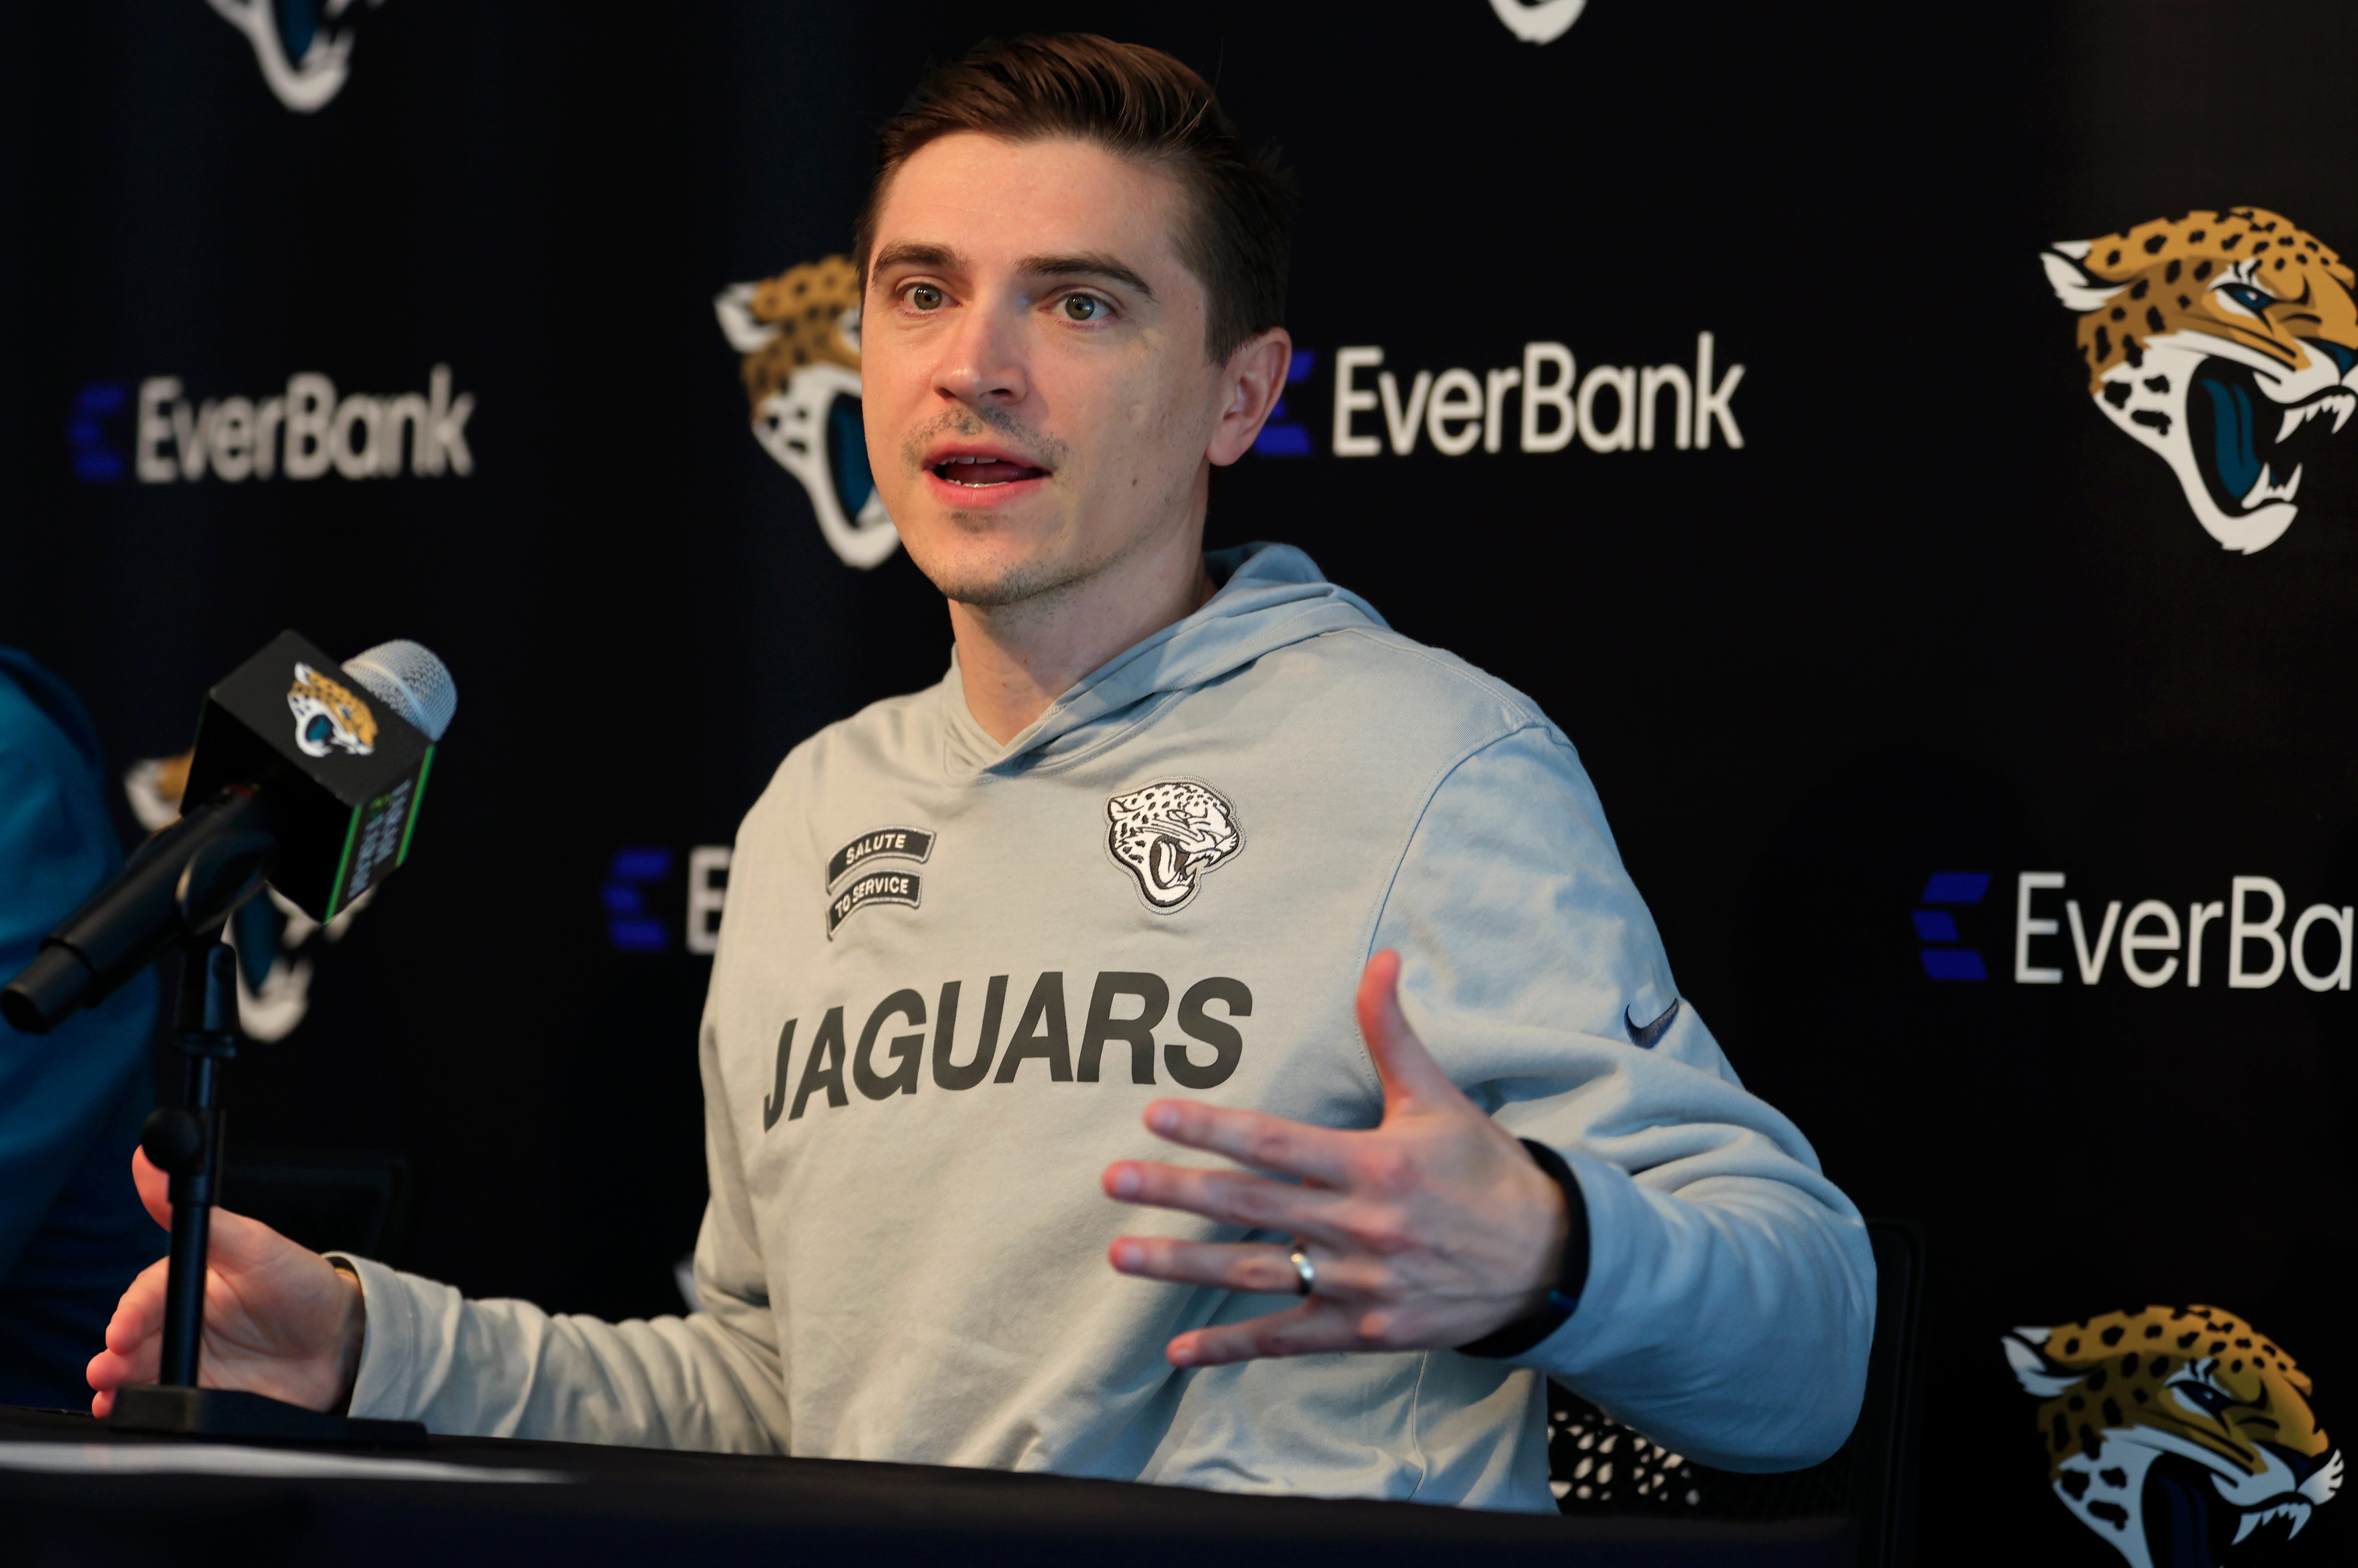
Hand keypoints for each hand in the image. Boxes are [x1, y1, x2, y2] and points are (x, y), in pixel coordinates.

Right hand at [86, 1148, 364, 1415]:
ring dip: (117, 1384)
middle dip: (114, 1354)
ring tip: (110, 1394)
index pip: (148, 1295)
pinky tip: (129, 1412)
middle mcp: (182, 1321)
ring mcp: (189, 1360)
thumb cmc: (300, 1283)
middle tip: (107, 1368)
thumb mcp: (256, 1244)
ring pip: (138, 1373)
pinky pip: (164, 1404)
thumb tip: (150, 1161)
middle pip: (133, 1338)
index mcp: (190, 1282)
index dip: (131, 1313)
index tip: (122, 1332)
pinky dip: (142, 1409)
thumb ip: (204, 1215)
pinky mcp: (202, 1394)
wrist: (342, 1342)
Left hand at [1103, 949, 1568, 1366]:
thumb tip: (1379, 959)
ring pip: (1257, 1274)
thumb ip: (1392, 1033)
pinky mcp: (1365, 1329)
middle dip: (1177, 1193)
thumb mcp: (1437, 1098)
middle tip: (1113, 1180)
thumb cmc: (1484, 1170)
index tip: (1156, 1115)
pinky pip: (1288, 1338)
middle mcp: (1361, 1226)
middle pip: (1251, 1206)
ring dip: (1185, 1267)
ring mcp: (1360, 1283)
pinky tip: (1179, 1351)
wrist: (1546, 1261)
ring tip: (1122, 1255)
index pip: (1275, 1142)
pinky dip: (1232, 1346)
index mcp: (1373, 1165)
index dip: (1212, 1128)